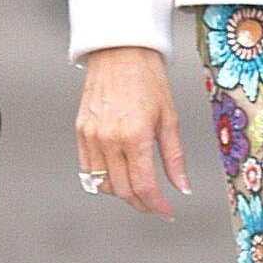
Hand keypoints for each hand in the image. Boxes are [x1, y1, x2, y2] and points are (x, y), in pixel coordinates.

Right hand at [76, 46, 190, 219]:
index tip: (167, 212)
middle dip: (141, 203)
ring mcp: (91, 136)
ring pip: (103, 184)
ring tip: (139, 189)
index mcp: (135, 134)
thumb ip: (174, 157)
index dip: (157, 205)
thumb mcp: (169, 117)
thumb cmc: (148, 78)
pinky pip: (88, 169)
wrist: (121, 51)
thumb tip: (182, 187)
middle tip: (156, 204)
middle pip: (122, 190)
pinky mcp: (80, 131)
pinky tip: (118, 174)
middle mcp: (109, 138)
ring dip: (122, 193)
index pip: (143, 185)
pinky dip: (103, 179)